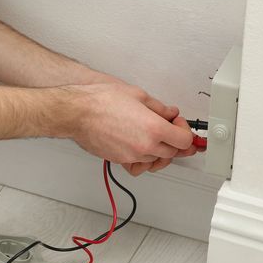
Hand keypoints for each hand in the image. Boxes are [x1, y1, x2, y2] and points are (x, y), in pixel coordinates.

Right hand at [66, 81, 195, 167]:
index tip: (178, 123)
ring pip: (157, 161)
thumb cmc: (101, 101)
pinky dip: (144, 161)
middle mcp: (145, 146)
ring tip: (156, 138)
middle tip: (171, 129)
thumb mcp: (137, 95)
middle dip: (175, 140)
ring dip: (160, 151)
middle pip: (174, 152)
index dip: (185, 130)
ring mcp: (132, 155)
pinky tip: (143, 151)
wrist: (77, 112)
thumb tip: (169, 113)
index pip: (184, 139)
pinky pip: (139, 167)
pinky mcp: (120, 160)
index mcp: (154, 128)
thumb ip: (159, 107)